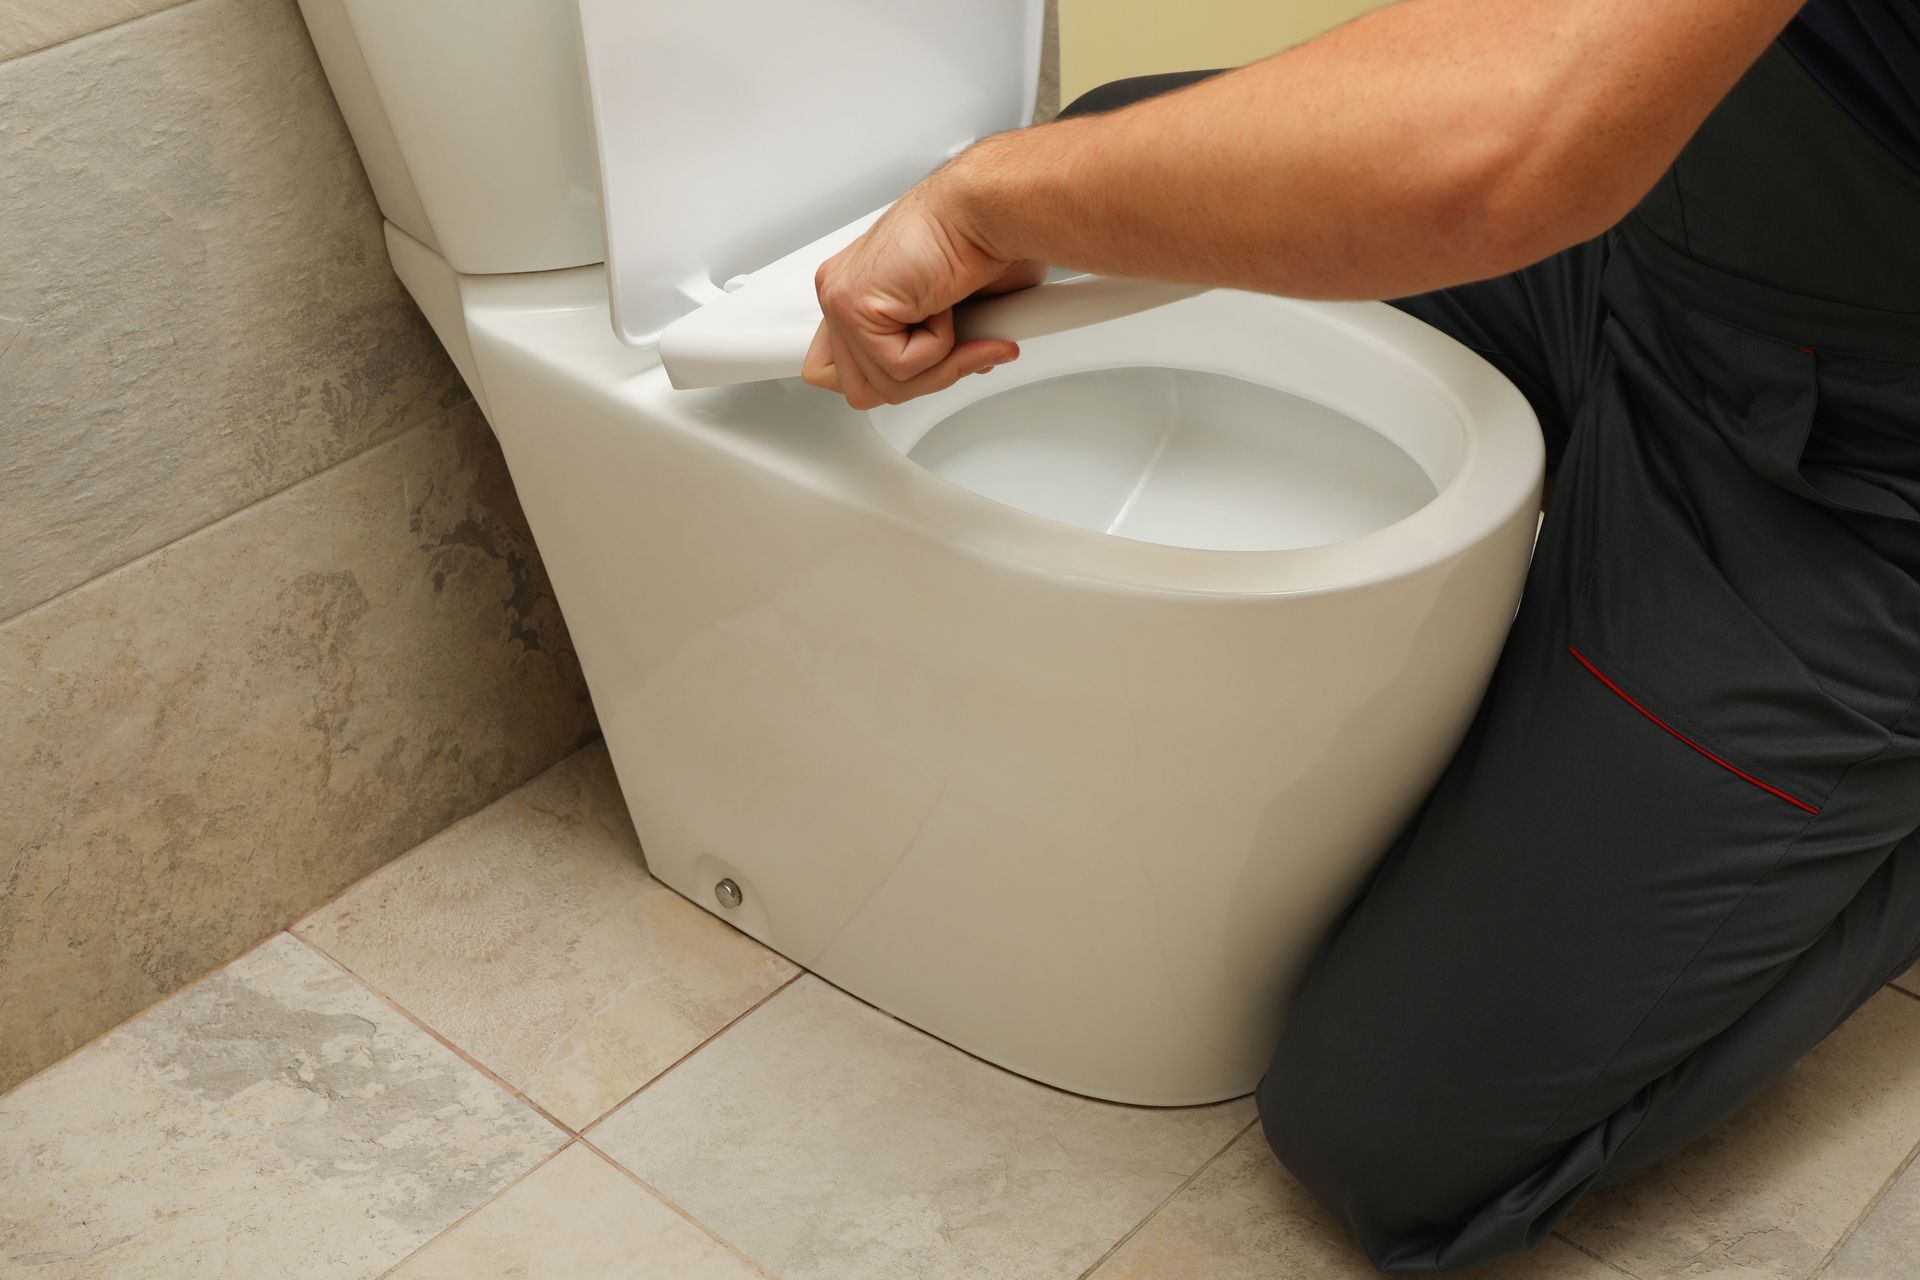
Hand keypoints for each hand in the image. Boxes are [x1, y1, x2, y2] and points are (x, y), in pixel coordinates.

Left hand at [803, 168, 1046, 409]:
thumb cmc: (982, 242)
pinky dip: (940, 348)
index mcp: (855, 292)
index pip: (837, 368)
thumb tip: (945, 372)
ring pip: (884, 385)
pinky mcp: (852, 306)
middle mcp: (840, 293)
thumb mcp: (956, 315)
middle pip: (859, 389)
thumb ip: (932, 351)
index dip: (885, 377)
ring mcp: (840, 300)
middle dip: (920, 381)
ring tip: (960, 322)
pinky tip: (945, 305)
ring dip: (938, 365)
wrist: (989, 212)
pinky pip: (900, 367)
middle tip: (961, 351)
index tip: (930, 367)